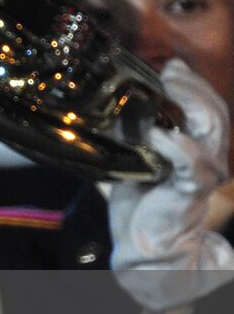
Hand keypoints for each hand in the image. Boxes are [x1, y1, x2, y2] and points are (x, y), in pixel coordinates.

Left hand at [109, 58, 233, 309]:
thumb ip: (127, 134)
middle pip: (214, 113)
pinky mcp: (188, 191)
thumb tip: (99, 103)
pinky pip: (190, 162)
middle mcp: (204, 158)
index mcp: (195, 147)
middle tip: (173, 68)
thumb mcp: (131, 159)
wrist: (148, 248)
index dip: (192, 84)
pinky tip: (160, 133)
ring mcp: (199, 174)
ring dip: (192, 104)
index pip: (205, 108)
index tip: (171, 65)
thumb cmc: (141, 203)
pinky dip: (176, 145)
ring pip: (211, 131)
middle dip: (194, 87)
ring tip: (171, 84)